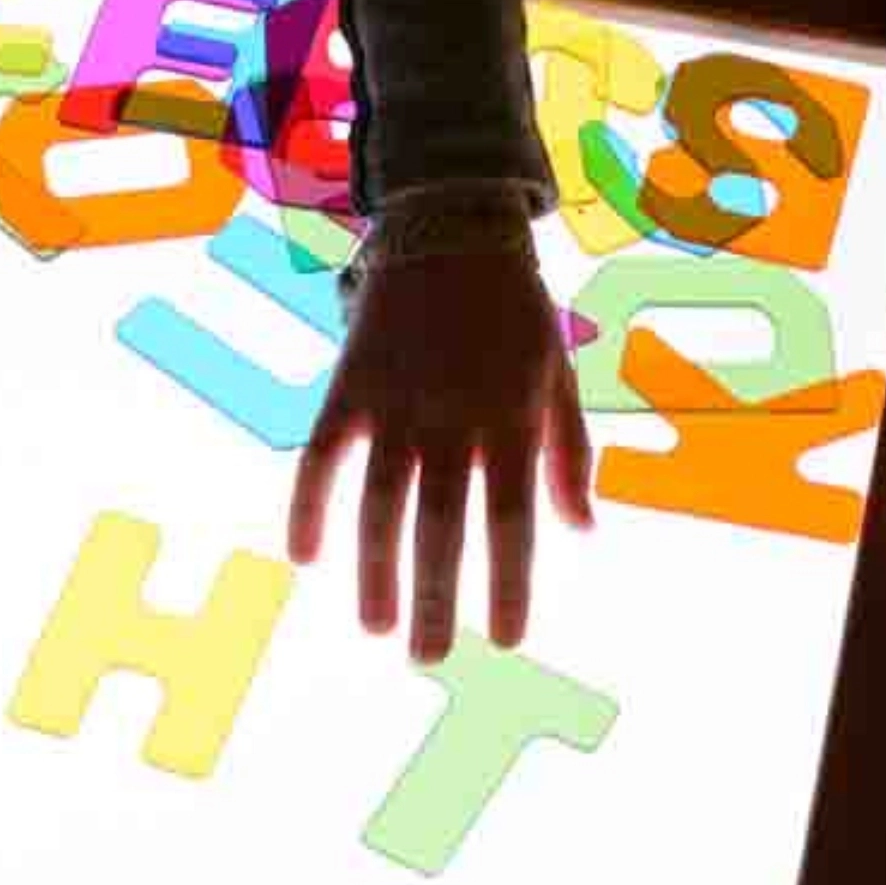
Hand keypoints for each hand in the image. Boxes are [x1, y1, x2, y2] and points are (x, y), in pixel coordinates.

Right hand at [288, 244, 592, 662]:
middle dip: (436, 597)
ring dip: (374, 571)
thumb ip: (568, 452)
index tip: (507, 640)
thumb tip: (581, 530)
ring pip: (380, 503)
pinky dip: (309, 506)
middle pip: (442, 524)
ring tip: (373, 627)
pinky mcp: (349, 387)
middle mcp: (453, 418)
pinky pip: (321, 457)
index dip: (508, 581)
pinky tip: (304, 557)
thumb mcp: (557, 374)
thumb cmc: (513, 308)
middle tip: (430, 658)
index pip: (513, 517)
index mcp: (512, 418)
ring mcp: (396, 404)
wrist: (450, 226)